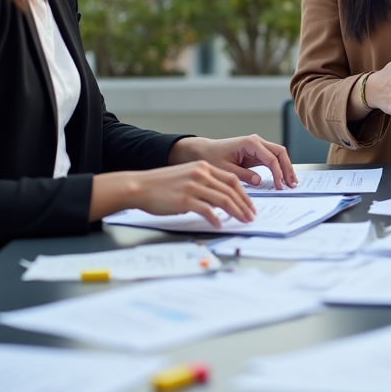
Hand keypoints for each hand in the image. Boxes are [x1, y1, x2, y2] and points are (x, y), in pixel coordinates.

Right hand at [90, 162, 254, 227]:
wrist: (140, 186)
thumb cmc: (161, 185)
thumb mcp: (186, 176)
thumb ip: (204, 183)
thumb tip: (221, 199)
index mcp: (203, 167)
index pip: (232, 180)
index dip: (244, 194)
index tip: (249, 205)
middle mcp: (201, 174)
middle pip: (231, 190)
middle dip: (244, 205)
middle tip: (251, 216)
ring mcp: (193, 186)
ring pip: (223, 200)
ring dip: (236, 212)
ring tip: (242, 221)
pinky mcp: (185, 199)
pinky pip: (207, 210)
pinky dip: (216, 218)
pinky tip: (219, 224)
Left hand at [169, 134, 296, 189]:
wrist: (203, 151)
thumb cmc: (211, 157)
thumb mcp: (225, 169)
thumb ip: (243, 175)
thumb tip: (259, 181)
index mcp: (250, 143)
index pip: (271, 158)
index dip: (278, 173)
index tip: (279, 186)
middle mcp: (256, 142)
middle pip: (280, 152)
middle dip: (287, 168)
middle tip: (292, 184)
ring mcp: (257, 146)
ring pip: (279, 155)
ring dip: (286, 168)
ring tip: (291, 183)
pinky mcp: (256, 153)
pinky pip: (272, 159)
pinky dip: (279, 168)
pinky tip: (282, 178)